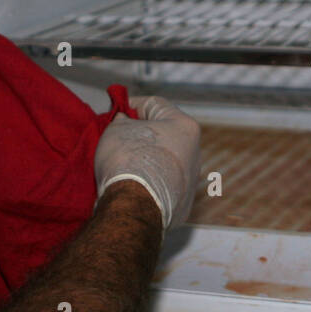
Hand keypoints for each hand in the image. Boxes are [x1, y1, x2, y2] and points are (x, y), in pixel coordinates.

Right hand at [93, 95, 200, 230]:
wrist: (135, 206)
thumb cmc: (128, 160)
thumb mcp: (116, 129)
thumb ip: (122, 120)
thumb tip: (125, 122)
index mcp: (185, 126)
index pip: (154, 105)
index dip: (131, 105)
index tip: (115, 111)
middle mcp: (195, 151)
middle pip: (164, 134)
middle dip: (141, 134)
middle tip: (117, 137)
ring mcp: (191, 180)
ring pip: (166, 162)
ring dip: (147, 160)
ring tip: (124, 164)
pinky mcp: (183, 204)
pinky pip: (164, 186)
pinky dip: (150, 183)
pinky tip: (133, 186)